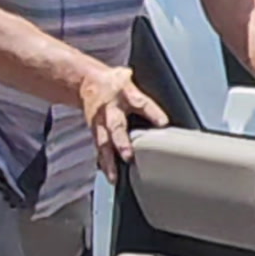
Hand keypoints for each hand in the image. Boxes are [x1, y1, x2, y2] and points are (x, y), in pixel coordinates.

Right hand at [79, 66, 167, 182]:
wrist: (86, 81)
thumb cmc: (114, 83)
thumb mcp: (130, 79)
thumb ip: (146, 93)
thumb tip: (168, 105)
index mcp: (124, 93)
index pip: (140, 103)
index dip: (152, 112)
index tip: (163, 123)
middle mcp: (110, 110)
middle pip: (116, 127)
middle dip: (121, 143)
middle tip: (128, 157)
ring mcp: (100, 123)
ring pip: (103, 144)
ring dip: (109, 162)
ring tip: (114, 177)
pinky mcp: (95, 132)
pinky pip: (99, 150)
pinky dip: (104, 164)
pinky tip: (111, 177)